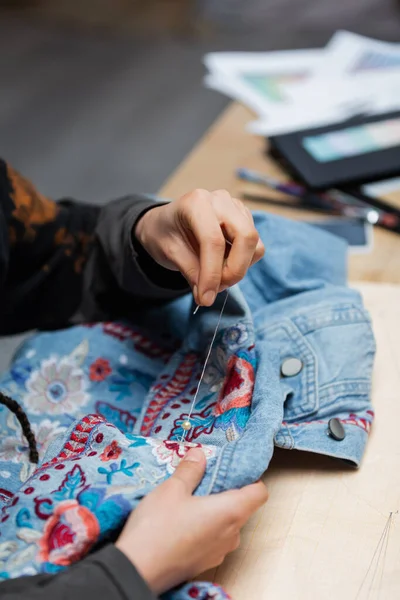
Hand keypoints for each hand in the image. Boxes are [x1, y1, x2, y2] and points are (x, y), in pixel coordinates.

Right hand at [115, 448, 267, 594]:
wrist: (138, 570)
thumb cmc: (158, 527)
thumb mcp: (172, 489)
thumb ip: (190, 470)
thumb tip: (200, 454)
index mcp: (231, 512)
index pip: (260, 493)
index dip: (251, 479)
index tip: (232, 471)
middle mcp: (232, 534)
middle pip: (243, 508)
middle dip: (227, 493)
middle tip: (204, 480)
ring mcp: (219, 552)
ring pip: (227, 526)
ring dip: (214, 512)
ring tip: (189, 501)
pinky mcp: (204, 564)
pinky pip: (214, 540)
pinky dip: (205, 529)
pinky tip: (182, 523)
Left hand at [134, 189, 264, 305]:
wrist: (166, 224)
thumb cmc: (165, 234)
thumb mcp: (169, 253)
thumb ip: (191, 272)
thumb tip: (208, 296)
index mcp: (197, 203)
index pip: (213, 240)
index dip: (212, 274)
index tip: (206, 298)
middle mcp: (221, 201)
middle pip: (246, 236)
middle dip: (234, 270)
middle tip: (216, 289)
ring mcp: (236, 208)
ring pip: (254, 244)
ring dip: (238, 268)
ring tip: (215, 277)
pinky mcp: (245, 220)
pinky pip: (255, 247)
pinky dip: (242, 263)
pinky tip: (222, 264)